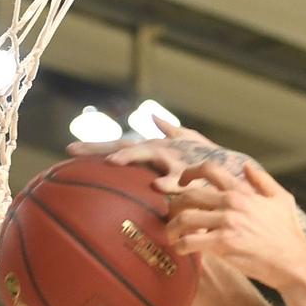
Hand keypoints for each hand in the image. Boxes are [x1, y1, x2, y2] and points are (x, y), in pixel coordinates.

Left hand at [68, 115, 247, 194]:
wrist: (237, 172)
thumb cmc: (210, 163)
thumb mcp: (191, 145)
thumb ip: (172, 131)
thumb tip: (155, 117)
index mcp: (155, 149)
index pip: (119, 146)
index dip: (94, 147)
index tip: (67, 150)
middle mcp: (161, 150)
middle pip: (125, 146)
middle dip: (100, 149)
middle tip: (75, 152)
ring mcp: (175, 160)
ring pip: (148, 156)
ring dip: (130, 158)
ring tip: (112, 162)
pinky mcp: (192, 173)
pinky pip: (178, 181)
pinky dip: (168, 183)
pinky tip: (158, 188)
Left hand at [168, 160, 305, 291]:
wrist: (294, 262)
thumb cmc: (289, 234)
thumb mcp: (282, 200)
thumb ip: (263, 181)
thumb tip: (246, 166)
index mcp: (242, 191)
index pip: (209, 170)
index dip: (189, 172)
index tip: (182, 182)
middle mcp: (232, 203)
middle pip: (189, 195)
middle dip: (174, 205)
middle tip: (172, 215)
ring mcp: (227, 223)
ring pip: (185, 218)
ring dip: (172, 227)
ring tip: (171, 235)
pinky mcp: (224, 244)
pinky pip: (191, 241)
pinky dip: (180, 245)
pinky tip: (180, 249)